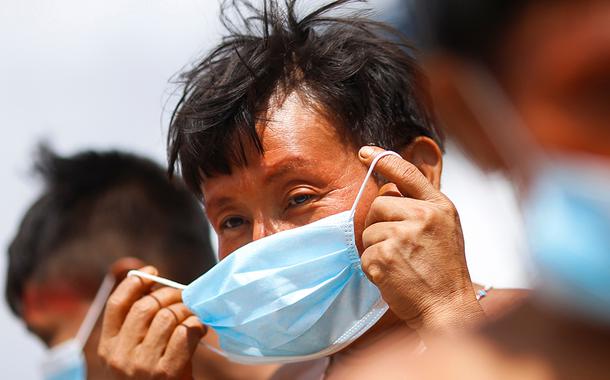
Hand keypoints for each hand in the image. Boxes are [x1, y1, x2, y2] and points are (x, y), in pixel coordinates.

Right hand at [98, 265, 205, 378]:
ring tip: (193, 315)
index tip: (153, 272)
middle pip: (145, 306)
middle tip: (184, 295)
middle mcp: (121, 356)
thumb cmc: (154, 378)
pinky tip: (200, 329)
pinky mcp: (167, 372)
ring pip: (167, 316)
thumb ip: (138, 325)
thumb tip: (151, 282)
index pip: (116, 305)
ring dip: (186, 310)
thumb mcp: (134, 354)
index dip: (135, 283)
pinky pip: (184, 332)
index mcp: (108, 347)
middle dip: (169, 294)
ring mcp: (143, 365)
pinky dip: (196, 325)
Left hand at [358, 146, 483, 332]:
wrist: (448, 307)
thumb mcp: (444, 228)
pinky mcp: (384, 256)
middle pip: (379, 203)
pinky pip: (364, 253)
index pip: (407, 172)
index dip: (383, 159)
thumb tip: (389, 190)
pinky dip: (372, 267)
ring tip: (400, 263)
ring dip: (376, 248)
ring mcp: (403, 236)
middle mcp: (423, 216)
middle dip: (380, 224)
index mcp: (439, 206)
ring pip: (368, 230)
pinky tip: (393, 276)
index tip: (364, 152)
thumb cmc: (445, 270)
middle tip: (396, 245)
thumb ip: (421, 207)